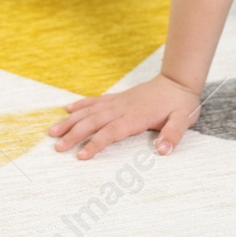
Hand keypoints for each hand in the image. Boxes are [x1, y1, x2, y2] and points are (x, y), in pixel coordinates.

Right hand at [49, 73, 202, 159]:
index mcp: (136, 117)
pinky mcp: (118, 98)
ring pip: (89, 111)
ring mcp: (118, 102)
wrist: (178, 81)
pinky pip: (95, 100)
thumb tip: (163, 150)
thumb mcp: (182, 120)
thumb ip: (173, 134)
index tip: (81, 155)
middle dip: (74, 134)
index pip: (111, 132)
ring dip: (70, 121)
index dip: (96, 144)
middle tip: (57, 147)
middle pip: (93, 122)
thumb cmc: (180, 104)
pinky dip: (80, 105)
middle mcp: (123, 109)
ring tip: (52, 131)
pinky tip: (67, 109)